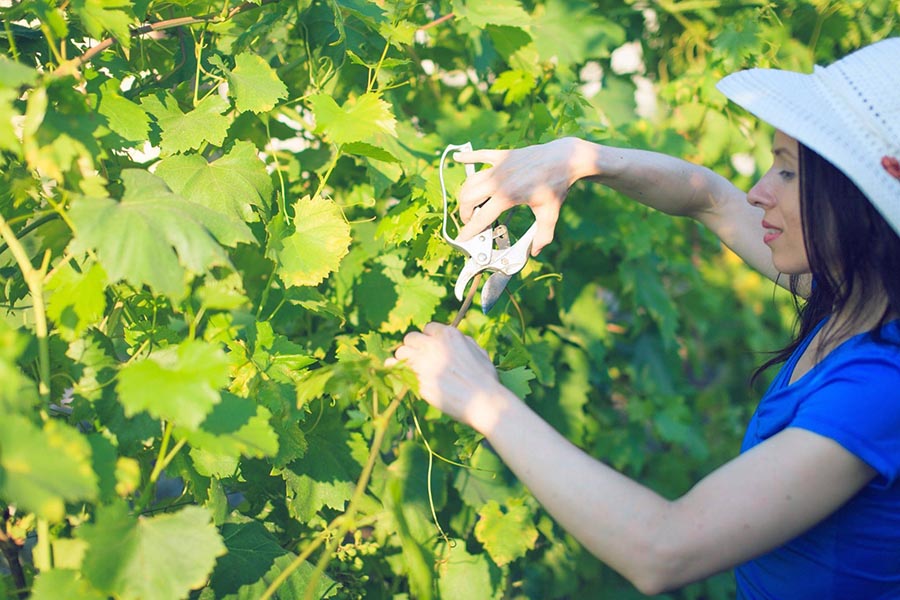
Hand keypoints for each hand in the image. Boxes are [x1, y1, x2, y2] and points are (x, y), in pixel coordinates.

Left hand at [387, 323, 515, 432]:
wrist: (482, 401)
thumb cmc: (485, 378)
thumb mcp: (479, 351)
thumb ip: (464, 341)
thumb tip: (456, 338)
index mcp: (449, 335)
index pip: (428, 328)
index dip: (430, 337)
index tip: (431, 347)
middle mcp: (432, 345)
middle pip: (411, 338)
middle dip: (414, 346)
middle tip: (419, 357)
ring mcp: (422, 361)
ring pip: (401, 351)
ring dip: (404, 357)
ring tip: (410, 366)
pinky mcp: (415, 378)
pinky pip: (395, 367)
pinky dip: (394, 368)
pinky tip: (393, 370)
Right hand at [454, 137, 596, 255]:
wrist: (564, 159)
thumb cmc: (557, 186)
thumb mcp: (550, 214)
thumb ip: (542, 235)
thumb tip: (535, 251)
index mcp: (507, 196)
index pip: (481, 218)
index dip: (469, 231)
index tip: (461, 239)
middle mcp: (498, 181)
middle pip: (468, 198)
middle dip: (465, 213)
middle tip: (471, 221)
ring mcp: (499, 167)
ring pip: (471, 180)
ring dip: (466, 194)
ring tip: (471, 204)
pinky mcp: (502, 156)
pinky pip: (480, 155)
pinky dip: (468, 157)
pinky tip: (457, 158)